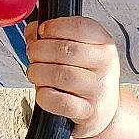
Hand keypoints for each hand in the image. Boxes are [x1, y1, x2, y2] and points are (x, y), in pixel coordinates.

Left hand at [23, 16, 121, 138]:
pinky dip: (44, 95)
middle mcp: (106, 64)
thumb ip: (52, 36)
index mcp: (104, 43)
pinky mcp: (89, 112)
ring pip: (60, 75)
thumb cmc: (84, 76)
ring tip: (36, 74)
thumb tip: (32, 31)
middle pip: (64, 50)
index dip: (53, 27)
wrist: (101, 110)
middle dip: (38, 51)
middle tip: (33, 56)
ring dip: (38, 73)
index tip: (42, 32)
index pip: (79, 27)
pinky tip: (45, 92)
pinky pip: (58, 100)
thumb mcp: (76, 50)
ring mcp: (99, 89)